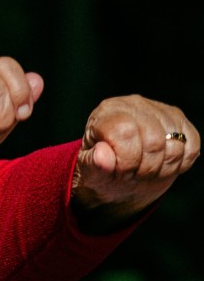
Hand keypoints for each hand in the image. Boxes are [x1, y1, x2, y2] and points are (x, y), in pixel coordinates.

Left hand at [71, 94, 197, 228]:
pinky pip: (191, 146)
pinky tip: (161, 166)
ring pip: (175, 145)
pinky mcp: (179, 120)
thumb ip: (93, 165)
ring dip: (163, 169)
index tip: (121, 174)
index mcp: (107, 113)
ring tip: (145, 172)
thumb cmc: (101, 169)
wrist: (118, 169)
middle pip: (154, 141)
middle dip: (145, 169)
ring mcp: (159, 110)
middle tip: (134, 176)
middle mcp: (133, 104)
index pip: (125, 133)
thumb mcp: (90, 171)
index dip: (126, 161)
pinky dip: (180, 164)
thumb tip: (103, 155)